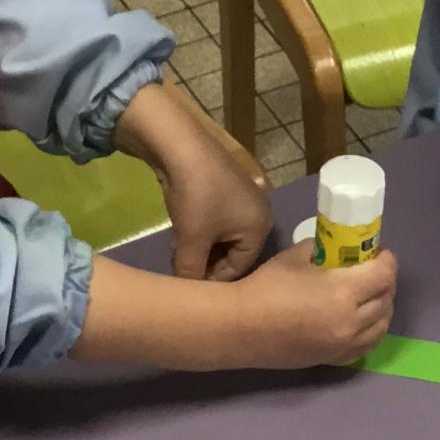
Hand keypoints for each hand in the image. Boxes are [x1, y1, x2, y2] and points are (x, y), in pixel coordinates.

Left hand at [117, 84, 269, 281]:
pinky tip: (181, 232)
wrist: (180, 146)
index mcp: (261, 228)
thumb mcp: (191, 241)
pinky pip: (217, 220)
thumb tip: (187, 292)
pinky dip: (201, 230)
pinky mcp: (226, 187)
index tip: (189, 286)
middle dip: (206, 262)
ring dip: (201, 247)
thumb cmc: (195, 197)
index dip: (212, 280)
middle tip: (182, 268)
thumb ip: (191, 272)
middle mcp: (260, 214)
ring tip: (178, 252)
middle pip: (233, 252)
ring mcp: (244, 198)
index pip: (239, 268)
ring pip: (222, 236)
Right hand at [236, 246, 397, 366]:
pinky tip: (364, 321)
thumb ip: (326, 250)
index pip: (384, 275)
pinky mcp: (335, 358)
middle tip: (373, 271)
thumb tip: (341, 249)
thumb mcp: (298, 256)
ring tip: (370, 295)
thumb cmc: (266, 287)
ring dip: (382, 306)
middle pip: (386, 299)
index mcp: (343, 292)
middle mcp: (351, 321)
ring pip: (382, 325)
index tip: (379, 254)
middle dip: (385, 281)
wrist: (241, 328)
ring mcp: (345, 344)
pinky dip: (373, 330)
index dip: (386, 261)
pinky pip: (368, 345)